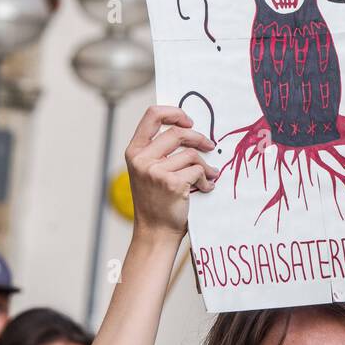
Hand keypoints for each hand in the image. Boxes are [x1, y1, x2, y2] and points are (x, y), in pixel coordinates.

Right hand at [124, 105, 217, 239]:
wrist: (156, 231)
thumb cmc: (157, 199)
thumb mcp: (149, 170)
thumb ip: (160, 149)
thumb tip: (189, 127)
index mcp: (134, 151)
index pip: (152, 115)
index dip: (174, 112)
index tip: (188, 121)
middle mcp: (141, 159)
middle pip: (178, 133)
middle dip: (199, 138)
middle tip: (210, 145)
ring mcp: (154, 171)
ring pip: (191, 154)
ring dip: (205, 166)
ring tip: (208, 175)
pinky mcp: (171, 183)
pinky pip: (198, 171)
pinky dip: (206, 180)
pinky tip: (205, 188)